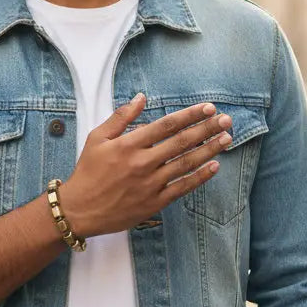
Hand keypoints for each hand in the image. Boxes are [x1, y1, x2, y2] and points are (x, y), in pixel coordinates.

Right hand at [58, 94, 232, 237]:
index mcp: (129, 144)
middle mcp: (142, 162)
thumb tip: (141, 97)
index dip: (190, 115)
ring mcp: (150, 184)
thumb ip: (121, 117)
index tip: (208, 108)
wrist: (79, 209)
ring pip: (186, 163)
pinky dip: (200, 177)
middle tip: (226, 120)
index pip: (167, 125)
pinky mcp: (154, 202)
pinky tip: (214, 166)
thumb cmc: (87, 172)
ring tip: (227, 139)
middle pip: (182, 142)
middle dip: (207, 129)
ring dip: (209, 150)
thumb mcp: (97, 138)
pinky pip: (182, 187)